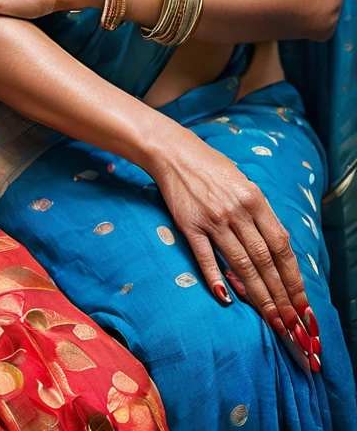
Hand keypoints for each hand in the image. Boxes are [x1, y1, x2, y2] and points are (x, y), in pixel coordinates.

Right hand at [148, 122, 320, 369]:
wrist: (175, 154)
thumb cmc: (213, 169)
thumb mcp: (245, 184)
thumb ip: (260, 216)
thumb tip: (275, 253)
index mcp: (255, 200)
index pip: (281, 246)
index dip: (293, 277)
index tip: (301, 302)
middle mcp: (237, 211)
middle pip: (264, 261)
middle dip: (280, 295)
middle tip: (289, 322)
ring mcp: (213, 219)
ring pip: (240, 264)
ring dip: (257, 295)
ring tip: (269, 318)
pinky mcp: (189, 225)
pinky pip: (205, 256)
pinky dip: (216, 278)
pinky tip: (226, 298)